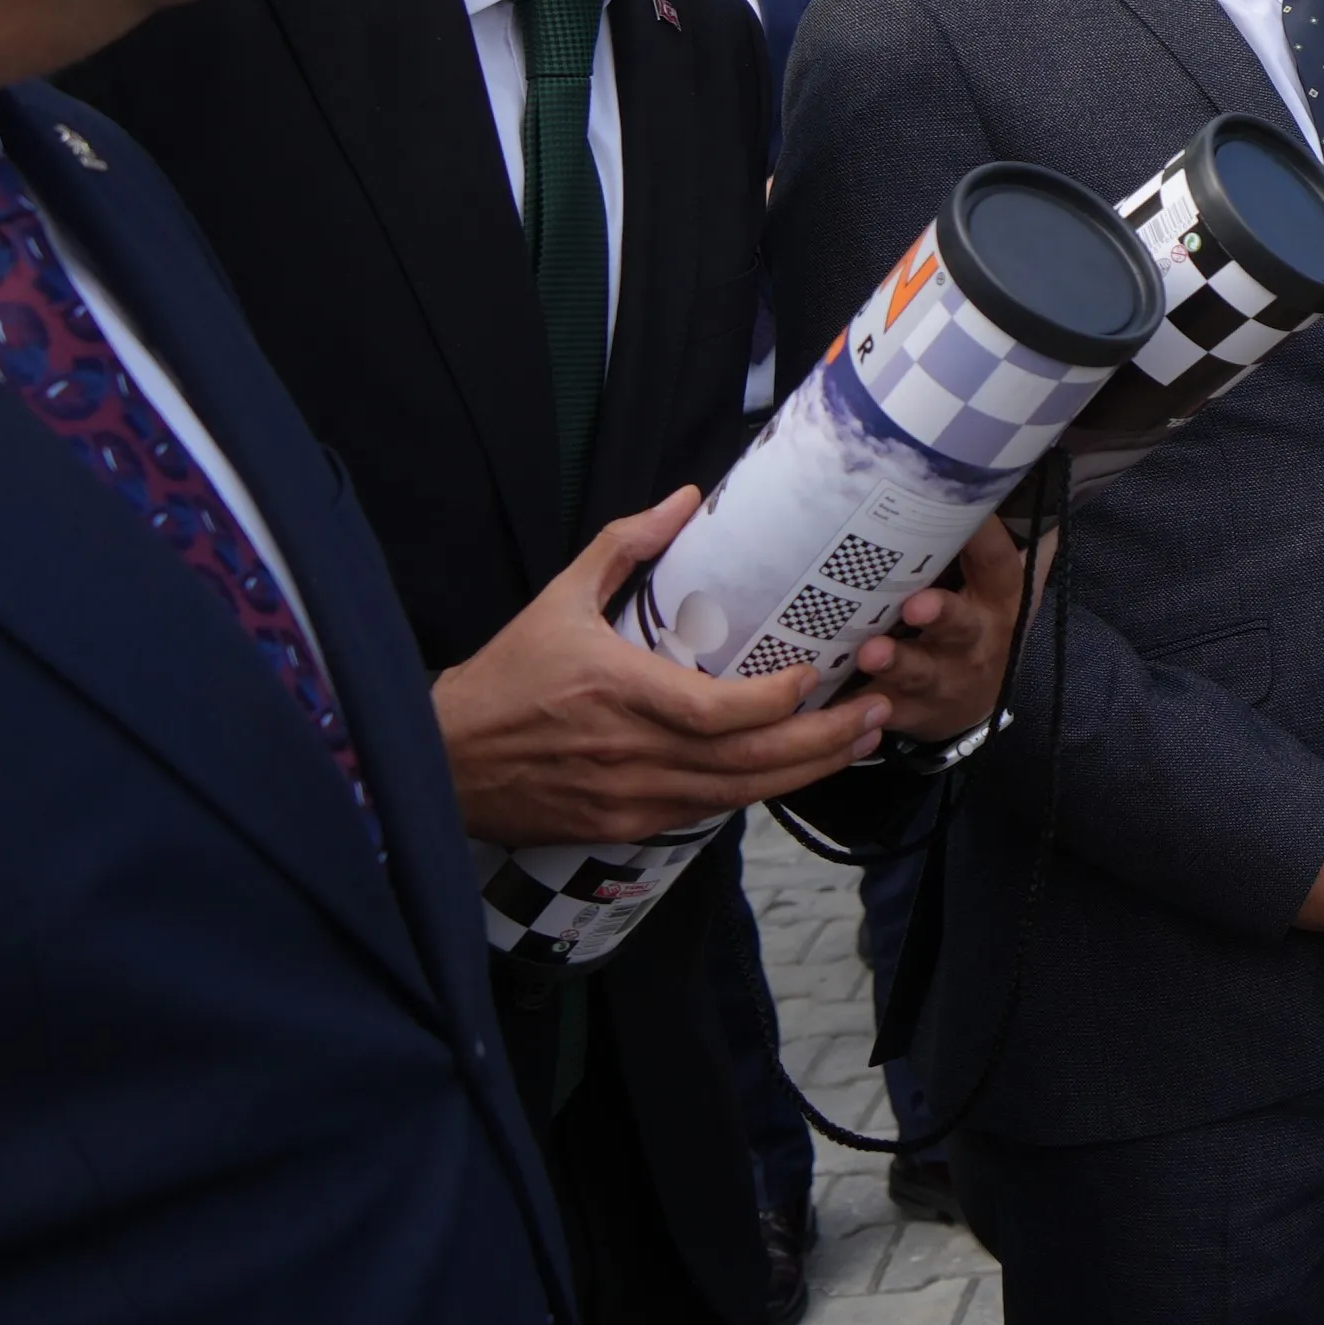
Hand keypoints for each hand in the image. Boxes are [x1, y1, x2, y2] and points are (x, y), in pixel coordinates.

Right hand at [434, 488, 889, 845]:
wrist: (442, 761)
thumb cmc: (505, 677)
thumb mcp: (558, 597)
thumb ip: (624, 545)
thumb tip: (687, 497)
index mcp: (620, 693)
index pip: (721, 713)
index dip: (780, 700)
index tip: (820, 673)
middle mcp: (634, 754)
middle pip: (749, 762)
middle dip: (825, 740)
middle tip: (881, 709)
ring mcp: (631, 799)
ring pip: (738, 797)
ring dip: (807, 772)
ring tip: (863, 741)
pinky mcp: (624, 827)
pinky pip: (705, 816)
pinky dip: (754, 795)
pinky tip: (794, 772)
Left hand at [847, 517, 1021, 741]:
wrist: (975, 704)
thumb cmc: (982, 625)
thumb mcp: (1007, 587)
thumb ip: (1011, 537)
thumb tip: (1023, 467)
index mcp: (1000, 599)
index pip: (997, 563)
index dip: (984, 538)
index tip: (964, 509)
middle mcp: (977, 639)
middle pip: (961, 626)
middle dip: (941, 615)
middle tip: (916, 604)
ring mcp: (943, 679)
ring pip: (919, 671)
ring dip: (895, 662)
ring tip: (870, 653)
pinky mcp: (910, 710)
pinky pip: (881, 708)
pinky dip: (858, 705)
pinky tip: (832, 699)